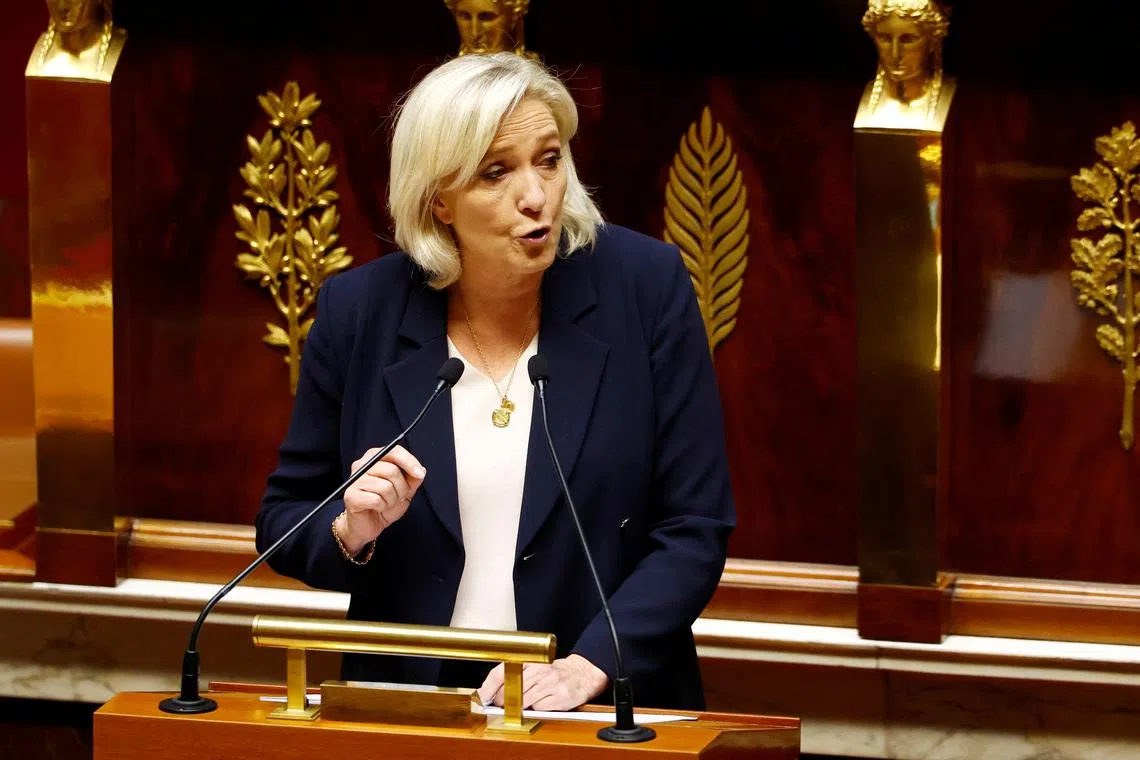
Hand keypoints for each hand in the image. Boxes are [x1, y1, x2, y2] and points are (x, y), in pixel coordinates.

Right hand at [338, 445, 425, 553]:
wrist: (368, 525)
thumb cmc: (384, 504)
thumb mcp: (404, 490)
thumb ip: (413, 479)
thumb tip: (421, 470)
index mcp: (374, 457)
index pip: (393, 451)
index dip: (409, 462)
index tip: (419, 474)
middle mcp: (361, 465)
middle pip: (391, 470)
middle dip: (402, 488)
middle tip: (399, 497)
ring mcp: (354, 480)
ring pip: (385, 487)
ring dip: (392, 499)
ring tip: (387, 503)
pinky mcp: (350, 496)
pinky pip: (376, 500)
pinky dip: (382, 507)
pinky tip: (378, 508)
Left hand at [477, 655, 607, 711]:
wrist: (582, 674)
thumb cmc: (554, 671)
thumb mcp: (534, 665)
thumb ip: (514, 673)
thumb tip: (491, 691)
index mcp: (530, 660)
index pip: (500, 673)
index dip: (488, 688)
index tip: (482, 697)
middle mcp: (539, 670)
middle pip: (510, 691)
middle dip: (503, 700)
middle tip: (504, 703)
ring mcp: (550, 684)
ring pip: (523, 702)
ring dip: (521, 705)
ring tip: (528, 700)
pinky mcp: (559, 697)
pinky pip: (539, 709)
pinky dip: (537, 708)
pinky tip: (544, 701)